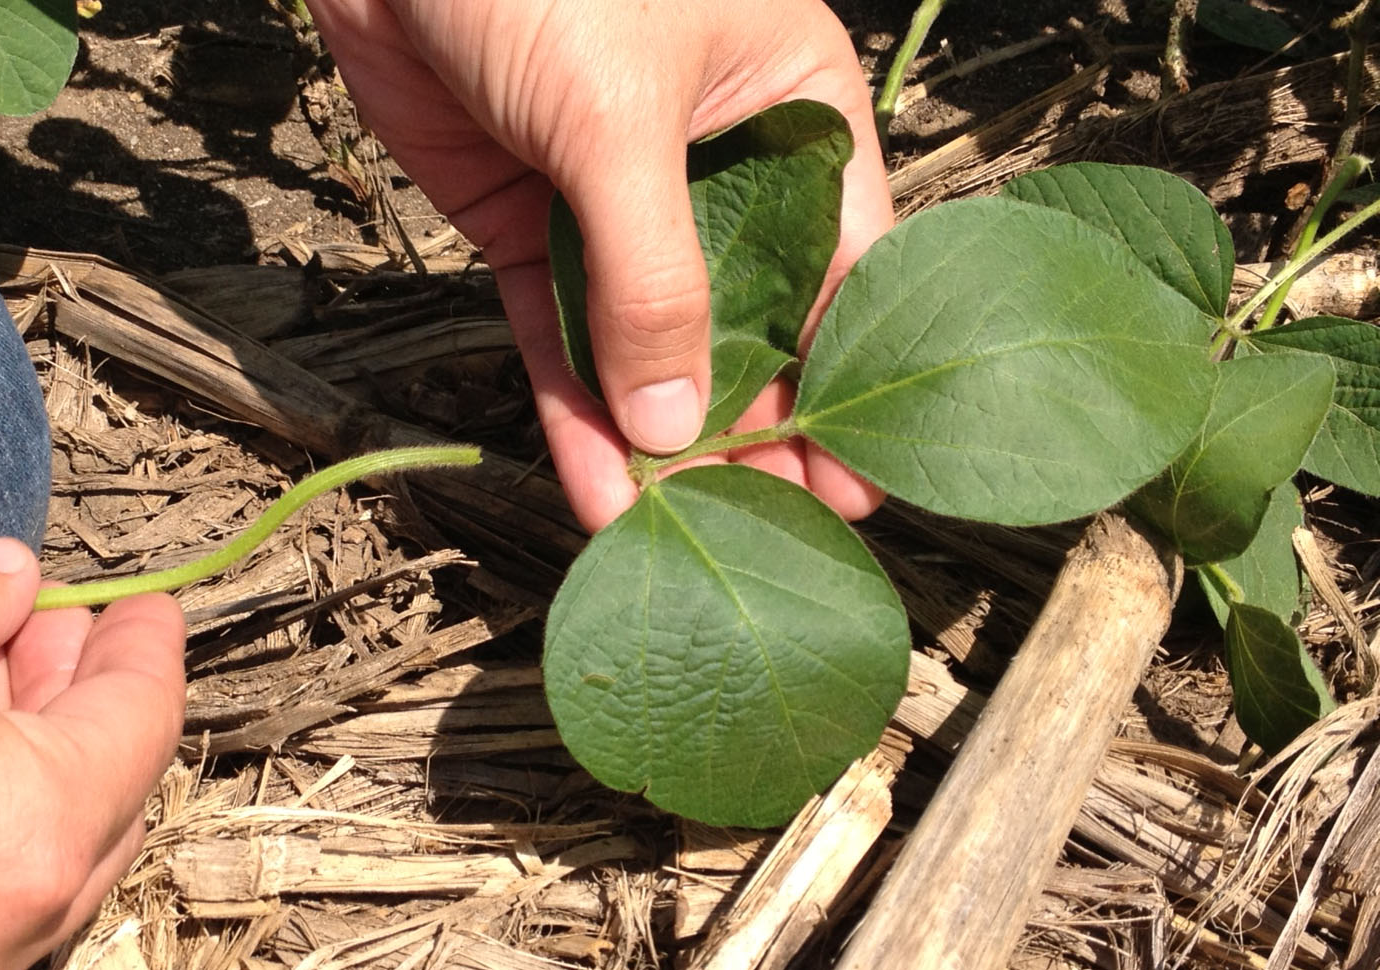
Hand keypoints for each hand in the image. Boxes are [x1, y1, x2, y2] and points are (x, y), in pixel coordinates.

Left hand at [309, 0, 894, 529]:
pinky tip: (599, 490)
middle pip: (748, 323)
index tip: (854, 481)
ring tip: (679, 534)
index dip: (847, 376)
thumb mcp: (620, 121)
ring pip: (648, 344)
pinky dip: (574, 410)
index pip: (841, 266)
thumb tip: (679, 427)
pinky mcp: (527, 228)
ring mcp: (616, 204)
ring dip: (658, 439)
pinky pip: (558, 337)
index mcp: (791, 109)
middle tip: (768, 533)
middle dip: (754, 429)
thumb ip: (655, 278)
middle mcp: (717, 166)